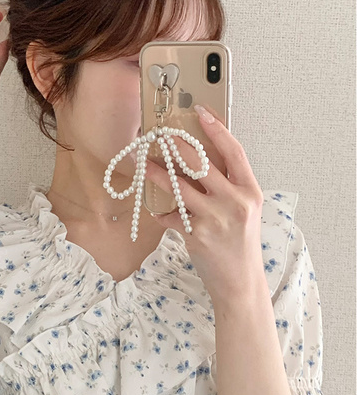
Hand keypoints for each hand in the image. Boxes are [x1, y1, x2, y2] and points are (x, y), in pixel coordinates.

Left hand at [144, 107, 265, 304]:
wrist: (239, 282)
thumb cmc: (239, 244)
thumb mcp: (244, 212)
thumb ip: (228, 188)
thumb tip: (200, 163)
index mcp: (250, 191)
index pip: (234, 151)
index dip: (216, 129)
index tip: (200, 112)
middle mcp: (234, 201)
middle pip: (201, 162)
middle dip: (176, 145)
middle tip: (160, 135)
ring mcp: (215, 217)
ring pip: (179, 185)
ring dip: (158, 173)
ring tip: (144, 164)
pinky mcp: (196, 234)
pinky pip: (171, 215)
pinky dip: (161, 213)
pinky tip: (157, 211)